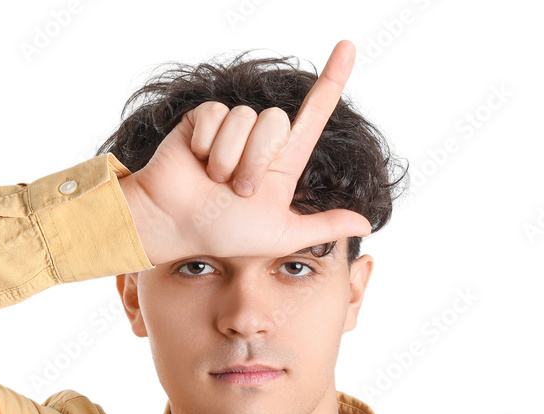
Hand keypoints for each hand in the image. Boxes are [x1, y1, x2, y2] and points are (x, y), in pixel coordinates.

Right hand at [118, 39, 371, 266]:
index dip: (332, 81)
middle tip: (238, 190)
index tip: (349, 47)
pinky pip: (217, 115)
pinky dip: (207, 145)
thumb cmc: (225, 234)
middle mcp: (258, 141)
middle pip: (277, 121)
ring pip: (246, 119)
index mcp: (281, 163)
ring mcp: (231, 129)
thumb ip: (322, 226)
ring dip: (229, 158)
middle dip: (256, 161)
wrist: (178, 225)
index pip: (312, 116)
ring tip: (215, 181)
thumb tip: (365, 225)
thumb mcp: (281, 235)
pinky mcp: (203, 119)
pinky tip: (197, 162)